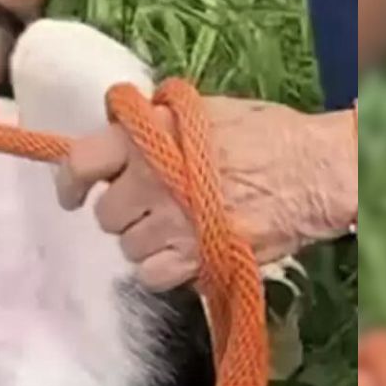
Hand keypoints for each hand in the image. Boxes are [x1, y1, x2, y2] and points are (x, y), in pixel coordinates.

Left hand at [53, 97, 354, 288]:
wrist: (314, 172)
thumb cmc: (265, 134)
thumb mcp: (203, 110)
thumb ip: (155, 122)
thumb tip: (121, 130)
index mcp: (147, 136)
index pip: (81, 162)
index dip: (71, 181)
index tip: (73, 193)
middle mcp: (151, 179)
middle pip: (106, 214)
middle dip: (125, 212)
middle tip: (153, 205)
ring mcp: (171, 222)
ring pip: (128, 247)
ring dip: (147, 241)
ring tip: (179, 227)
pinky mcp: (195, 257)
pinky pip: (152, 275)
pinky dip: (164, 269)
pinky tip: (186, 252)